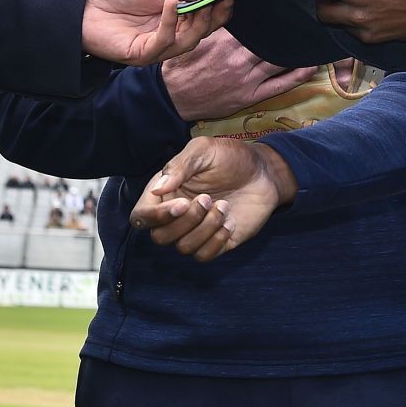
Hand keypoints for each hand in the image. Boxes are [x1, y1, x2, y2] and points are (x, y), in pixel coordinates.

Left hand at [83, 0, 231, 65]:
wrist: (85, 1)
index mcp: (173, 18)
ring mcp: (155, 47)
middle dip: (213, 17)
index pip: (203, 20)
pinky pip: (164, 42)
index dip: (218, 11)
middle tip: (221, 1)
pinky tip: (171, 3)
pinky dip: (171, 23)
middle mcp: (167, 35)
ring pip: (187, 42)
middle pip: (200, 33)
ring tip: (198, 2)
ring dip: (197, 22)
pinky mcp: (142, 54)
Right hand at [129, 137, 297, 261]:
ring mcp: (196, 231)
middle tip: (208, 198)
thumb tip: (156, 189)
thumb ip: (179, 166)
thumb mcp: (204, 150)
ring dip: (205, 228)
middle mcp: (176, 215)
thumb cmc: (231, 157)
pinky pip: (204, 256)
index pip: (141, 216)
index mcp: (165, 192)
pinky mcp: (216, 242)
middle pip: (160, 237)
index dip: (155, 216)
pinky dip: (216, 241)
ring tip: (224, 206)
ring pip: (183, 247)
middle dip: (185, 221)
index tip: (182, 203)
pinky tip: (231, 222)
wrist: (264, 172)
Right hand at [161, 30, 318, 122]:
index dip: (271, 17)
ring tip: (310, 39)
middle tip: (305, 20)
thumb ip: (214, 22)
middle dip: (287, 31)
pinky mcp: (249, 96)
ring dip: (296, 50)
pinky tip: (310, 66)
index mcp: (225, 42)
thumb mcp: (194, 39)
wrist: (170, 98)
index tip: (284, 7)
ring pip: (279, 61)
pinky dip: (297, 75)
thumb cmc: (181, 67)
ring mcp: (246, 79)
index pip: (256, 25)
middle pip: (271, 41)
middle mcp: (239, 59)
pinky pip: (279, 85)